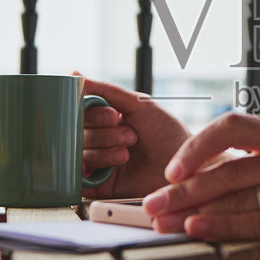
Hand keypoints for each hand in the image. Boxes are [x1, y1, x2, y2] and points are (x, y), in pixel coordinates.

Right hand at [78, 73, 191, 199]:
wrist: (184, 168)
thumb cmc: (167, 135)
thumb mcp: (139, 105)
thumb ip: (106, 90)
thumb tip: (75, 73)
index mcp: (107, 120)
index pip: (82, 113)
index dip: (94, 114)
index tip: (114, 117)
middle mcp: (101, 140)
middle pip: (78, 133)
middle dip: (104, 134)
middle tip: (130, 137)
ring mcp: (99, 163)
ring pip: (80, 153)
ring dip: (104, 152)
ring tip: (126, 155)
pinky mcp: (100, 186)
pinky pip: (81, 178)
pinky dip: (92, 170)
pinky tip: (111, 168)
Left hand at [140, 112, 259, 259]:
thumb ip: (251, 170)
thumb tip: (189, 185)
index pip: (234, 125)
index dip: (198, 145)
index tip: (171, 169)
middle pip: (229, 167)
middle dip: (183, 187)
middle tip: (151, 204)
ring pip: (240, 196)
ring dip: (195, 210)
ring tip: (165, 223)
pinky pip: (259, 222)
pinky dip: (224, 227)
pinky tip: (199, 230)